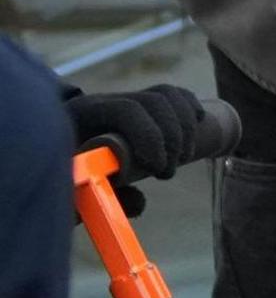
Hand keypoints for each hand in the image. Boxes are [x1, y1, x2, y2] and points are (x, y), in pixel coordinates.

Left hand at [64, 83, 207, 216]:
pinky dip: (189, 106)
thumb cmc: (59, 182)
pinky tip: (198, 122)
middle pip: (153, 101)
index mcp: (82, 115)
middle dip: (171, 137)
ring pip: (167, 96)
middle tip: (168, 173)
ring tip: (184, 157)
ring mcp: (123, 99)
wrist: (54, 166)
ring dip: (184, 127)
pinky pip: (173, 94)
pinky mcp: (141, 105)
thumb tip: (140, 204)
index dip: (150, 134)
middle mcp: (104, 101)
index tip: (157, 168)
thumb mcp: (72, 193)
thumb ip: (101, 200)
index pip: (127, 109)